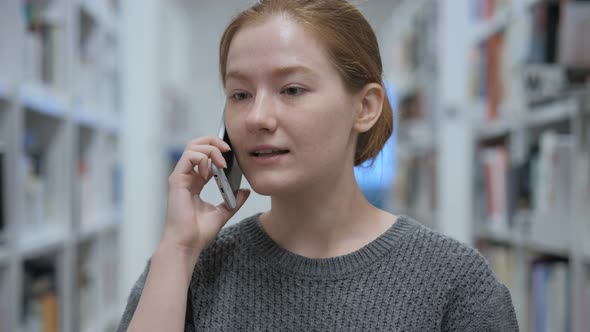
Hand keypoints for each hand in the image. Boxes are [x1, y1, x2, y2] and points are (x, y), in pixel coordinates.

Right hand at [161, 136, 249, 259]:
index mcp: (196, 182)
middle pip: (197, 145)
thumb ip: (234, 200)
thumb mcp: (223, 212)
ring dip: (211, 149)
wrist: (187, 244)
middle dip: (214, 141)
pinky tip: (211, 172)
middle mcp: (187, 177)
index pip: (204, 155)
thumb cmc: (199, 233)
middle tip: (228, 149)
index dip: (218, 149)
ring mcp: (181, 177)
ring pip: (192, 147)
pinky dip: (203, 158)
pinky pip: (189, 156)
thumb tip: (245, 190)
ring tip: (222, 162)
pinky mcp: (177, 180)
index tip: (232, 153)